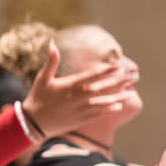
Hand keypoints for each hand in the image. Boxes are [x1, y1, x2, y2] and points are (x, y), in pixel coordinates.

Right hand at [20, 40, 135, 136]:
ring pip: (103, 102)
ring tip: (131, 93)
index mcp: (70, 85)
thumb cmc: (38, 98)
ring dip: (118, 97)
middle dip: (118, 82)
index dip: (106, 70)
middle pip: (102, 88)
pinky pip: (98, 114)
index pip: (91, 76)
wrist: (33, 123)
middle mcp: (77, 97)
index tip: (118, 66)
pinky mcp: (80, 120)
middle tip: (132, 77)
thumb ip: (51, 61)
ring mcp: (80, 110)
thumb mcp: (43, 78)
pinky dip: (108, 110)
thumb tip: (51, 42)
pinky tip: (119, 106)